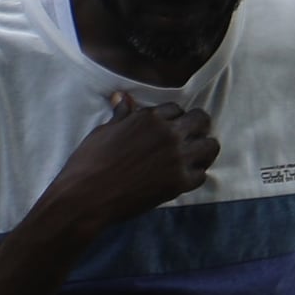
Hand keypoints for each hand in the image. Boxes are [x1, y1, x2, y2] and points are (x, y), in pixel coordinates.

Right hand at [39, 92, 221, 238]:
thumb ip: (121, 115)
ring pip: (210, 146)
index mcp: (150, 118)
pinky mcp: (179, 183)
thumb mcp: (102, 133)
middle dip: (195, 127)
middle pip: (201, 121)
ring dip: (202, 150)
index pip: (176, 109)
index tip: (165, 129)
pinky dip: (193, 175)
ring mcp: (178, 158)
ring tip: (190, 157)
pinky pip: (201, 175)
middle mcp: (169, 134)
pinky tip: (181, 177)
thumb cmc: (88, 163)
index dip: (171, 118)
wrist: (84, 198)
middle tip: (184, 139)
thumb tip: (122, 96)